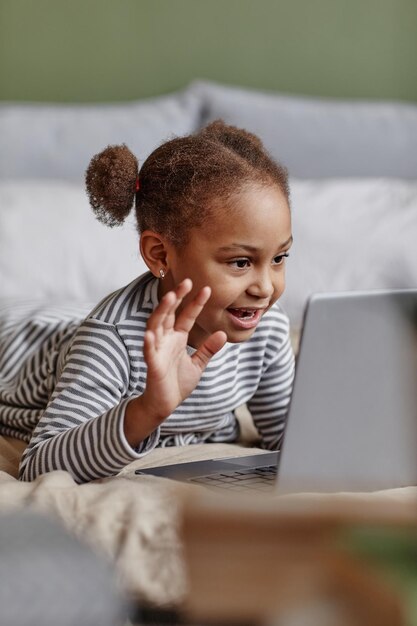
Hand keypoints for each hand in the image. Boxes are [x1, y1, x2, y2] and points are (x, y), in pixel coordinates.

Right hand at [124, 279, 226, 444]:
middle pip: (169, 314)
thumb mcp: (198, 364)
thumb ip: (208, 349)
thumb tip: (222, 334)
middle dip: (177, 298)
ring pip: (156, 326)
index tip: (207, 289)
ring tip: (170, 297)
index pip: (186, 316)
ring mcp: (157, 350)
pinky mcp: (152, 364)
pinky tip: (150, 333)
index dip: (195, 303)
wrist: (165, 404)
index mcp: (176, 338)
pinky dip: (148, 342)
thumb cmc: (177, 383)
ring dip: (162, 311)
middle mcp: (165, 340)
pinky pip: (149, 351)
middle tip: (187, 281)